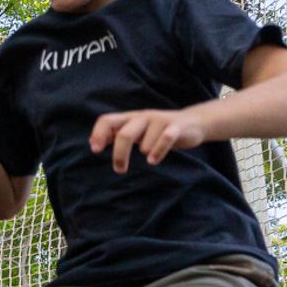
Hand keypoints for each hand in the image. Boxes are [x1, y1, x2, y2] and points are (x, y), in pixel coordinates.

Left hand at [89, 108, 209, 172]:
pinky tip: (153, 160)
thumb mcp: (137, 132)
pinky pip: (165, 138)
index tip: (96, 151)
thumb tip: (94, 144)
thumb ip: (118, 136)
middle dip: (119, 154)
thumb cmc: (158, 131)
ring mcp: (159, 121)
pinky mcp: (176, 127)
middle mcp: (142, 117)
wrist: (192, 123)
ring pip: (145, 140)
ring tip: (149, 157)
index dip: (98, 134)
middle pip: (124, 134)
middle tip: (120, 169)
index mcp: (129, 119)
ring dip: (144, 152)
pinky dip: (158, 151)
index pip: (107, 120)